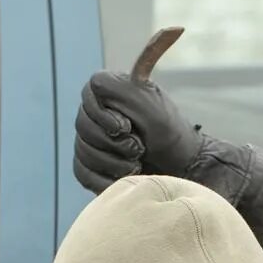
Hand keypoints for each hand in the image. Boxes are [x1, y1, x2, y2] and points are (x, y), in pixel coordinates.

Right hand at [73, 70, 203, 192]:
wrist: (180, 164)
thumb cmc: (167, 130)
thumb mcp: (149, 103)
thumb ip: (122, 88)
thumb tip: (95, 82)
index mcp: (107, 92)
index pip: (87, 97)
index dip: (104, 116)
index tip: (127, 127)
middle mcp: (94, 113)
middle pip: (82, 127)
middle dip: (113, 143)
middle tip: (139, 149)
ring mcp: (89, 140)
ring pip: (83, 152)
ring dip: (112, 163)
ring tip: (136, 165)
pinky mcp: (89, 166)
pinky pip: (83, 174)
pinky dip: (104, 180)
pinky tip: (124, 179)